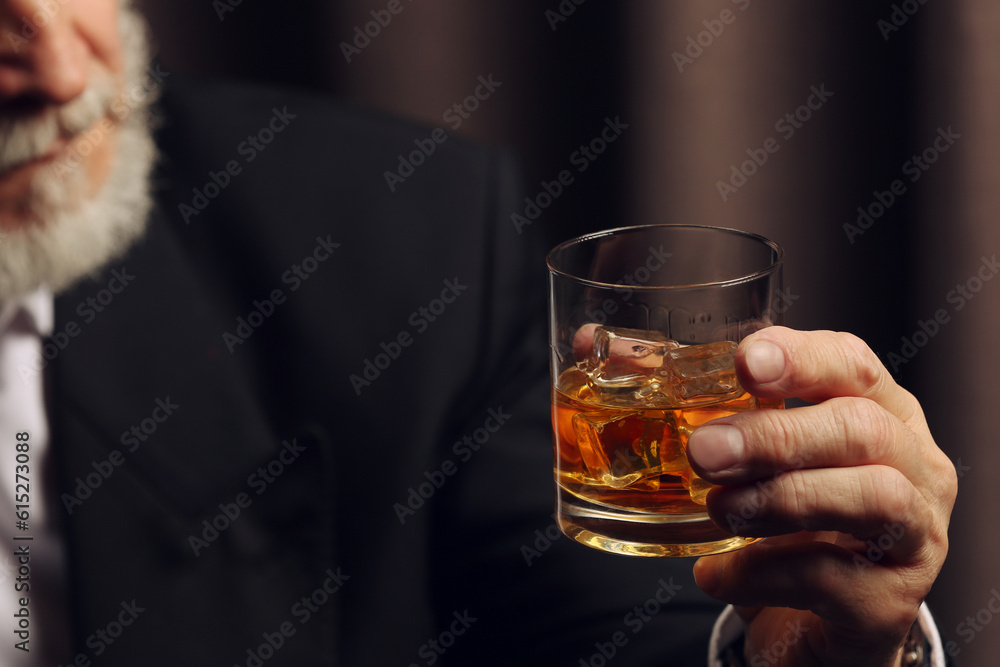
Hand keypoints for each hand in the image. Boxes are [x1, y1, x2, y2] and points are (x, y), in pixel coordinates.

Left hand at [688, 327, 956, 665]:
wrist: (811, 629)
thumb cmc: (786, 526)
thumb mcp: (751, 462)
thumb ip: (688, 406)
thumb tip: (593, 345)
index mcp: (879, 413)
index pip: (851, 364)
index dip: (801, 357)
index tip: (745, 362)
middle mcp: (913, 467)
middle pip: (863, 430)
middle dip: (778, 436)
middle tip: (705, 450)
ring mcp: (914, 537)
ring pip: (872, 498)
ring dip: (781, 499)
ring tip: (717, 510)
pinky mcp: (891, 602)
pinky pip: (833, 578)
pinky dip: (763, 572)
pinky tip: (716, 574)